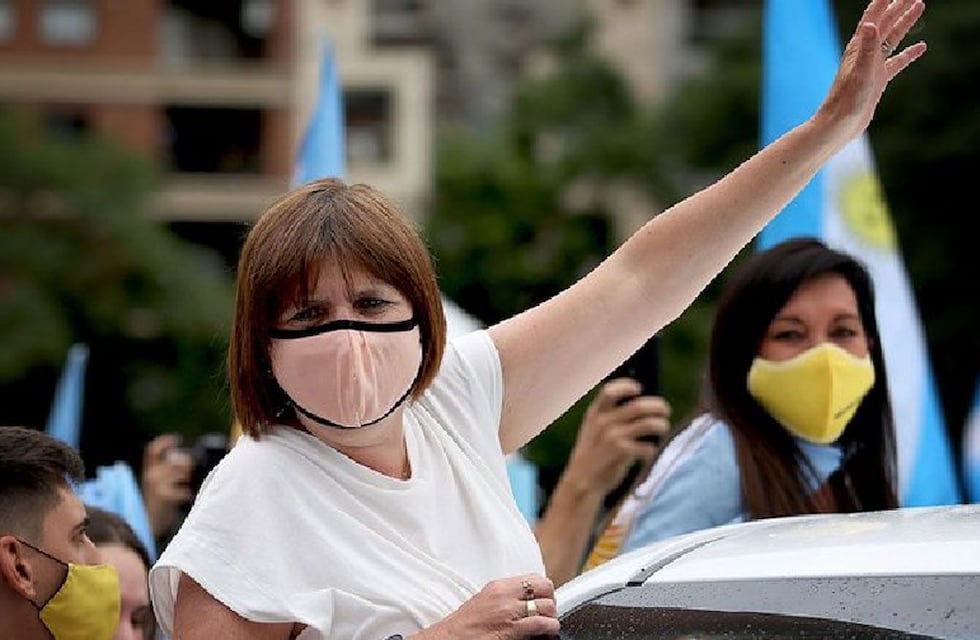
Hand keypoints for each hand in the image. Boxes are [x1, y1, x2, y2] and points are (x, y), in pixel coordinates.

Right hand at [141, 433, 193, 536]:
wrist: (147, 525)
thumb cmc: (158, 504)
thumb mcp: (157, 484)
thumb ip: (169, 471)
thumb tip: (186, 461)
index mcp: (149, 471)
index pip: (153, 450)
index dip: (165, 442)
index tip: (176, 439)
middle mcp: (151, 475)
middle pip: (175, 460)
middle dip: (186, 464)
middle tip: (188, 472)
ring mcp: (157, 485)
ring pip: (181, 473)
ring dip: (187, 478)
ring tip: (185, 486)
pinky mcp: (165, 495)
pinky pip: (184, 490)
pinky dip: (187, 493)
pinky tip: (185, 498)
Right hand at [413, 574, 558, 638]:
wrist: (450, 639)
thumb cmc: (464, 626)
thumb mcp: (485, 601)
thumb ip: (505, 597)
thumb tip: (525, 600)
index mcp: (499, 586)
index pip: (533, 578)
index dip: (543, 590)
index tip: (543, 600)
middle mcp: (505, 595)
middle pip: (545, 587)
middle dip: (550, 600)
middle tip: (547, 613)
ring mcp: (509, 611)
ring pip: (547, 606)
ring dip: (551, 617)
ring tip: (546, 626)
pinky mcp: (512, 629)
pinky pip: (543, 624)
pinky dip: (550, 628)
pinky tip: (545, 633)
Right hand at [563, 378, 669, 497]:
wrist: (582, 481)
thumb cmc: (593, 453)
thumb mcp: (592, 430)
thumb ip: (609, 416)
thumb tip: (642, 405)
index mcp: (595, 413)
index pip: (610, 391)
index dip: (627, 386)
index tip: (639, 388)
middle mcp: (604, 422)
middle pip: (639, 406)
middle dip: (657, 406)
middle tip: (665, 410)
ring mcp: (613, 437)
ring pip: (649, 424)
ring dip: (661, 425)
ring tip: (663, 427)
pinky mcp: (622, 453)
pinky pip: (647, 447)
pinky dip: (652, 449)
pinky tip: (649, 452)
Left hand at [817, 0, 925, 141]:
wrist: (838, 125)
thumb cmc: (846, 102)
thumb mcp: (859, 73)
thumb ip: (866, 49)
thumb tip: (870, 25)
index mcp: (859, 49)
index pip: (874, 18)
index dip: (884, 2)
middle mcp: (865, 54)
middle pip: (885, 23)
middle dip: (899, 6)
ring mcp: (872, 67)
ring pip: (892, 38)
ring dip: (905, 22)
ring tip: (920, 6)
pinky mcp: (878, 80)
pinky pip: (896, 62)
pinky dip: (909, 53)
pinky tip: (921, 47)